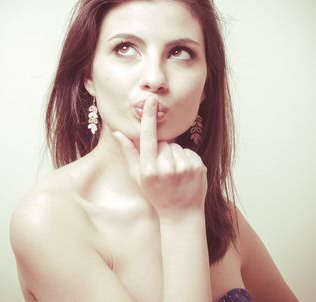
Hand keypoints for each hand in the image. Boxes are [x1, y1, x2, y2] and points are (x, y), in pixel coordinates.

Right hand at [113, 96, 207, 220]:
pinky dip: (186, 159)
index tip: (151, 100)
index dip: (149, 118)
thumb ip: (129, 152)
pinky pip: (188, 152)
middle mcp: (166, 167)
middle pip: (163, 142)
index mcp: (148, 169)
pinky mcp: (198, 167)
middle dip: (161, 150)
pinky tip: (184, 173)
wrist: (181, 213)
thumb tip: (117, 132)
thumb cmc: (155, 193)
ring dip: (174, 155)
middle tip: (163, 168)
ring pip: (176, 146)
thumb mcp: (137, 176)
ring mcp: (184, 167)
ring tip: (174, 172)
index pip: (148, 137)